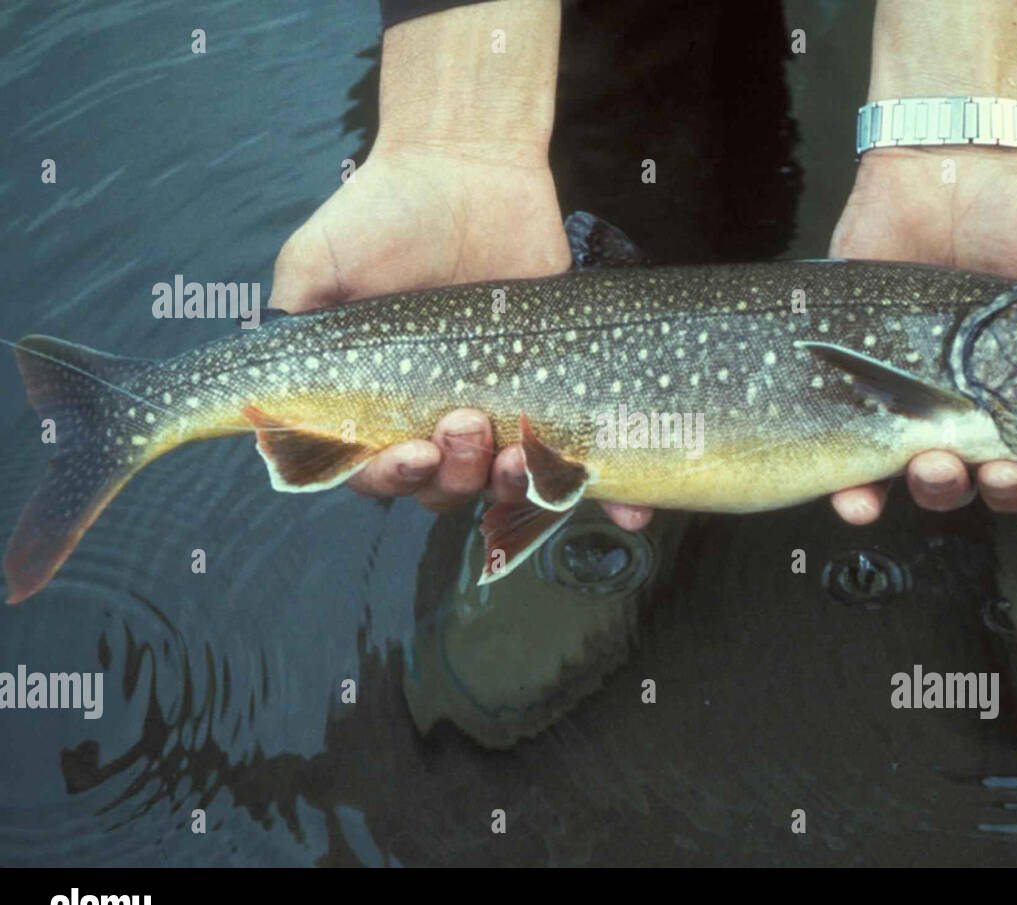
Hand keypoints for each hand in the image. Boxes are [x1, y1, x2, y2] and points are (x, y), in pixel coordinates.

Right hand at [267, 1, 595, 519]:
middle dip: (458, 474)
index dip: (393, 479)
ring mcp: (508, 409)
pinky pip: (587, 458)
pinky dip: (616, 497)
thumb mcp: (314, 266)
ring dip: (518, 485)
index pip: (380, 475)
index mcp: (382, 405)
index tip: (413, 451)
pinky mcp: (565, 393)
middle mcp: (442, 416)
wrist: (468, 165)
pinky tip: (635, 511)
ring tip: (523, 450)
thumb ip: (292, 332)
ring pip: (512, 484)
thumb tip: (264, 407)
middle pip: (448, 489)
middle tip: (469, 421)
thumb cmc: (381, 214)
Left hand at [826, 145, 1016, 520]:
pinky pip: (845, 452)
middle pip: (964, 482)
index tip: (1012, 473)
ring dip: (917, 488)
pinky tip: (852, 498)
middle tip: (960, 466)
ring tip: (922, 465)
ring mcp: (902, 399)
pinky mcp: (850, 381)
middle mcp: (960, 409)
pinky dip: (848, 489)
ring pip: (906, 476)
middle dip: (961, 488)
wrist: (945, 172)